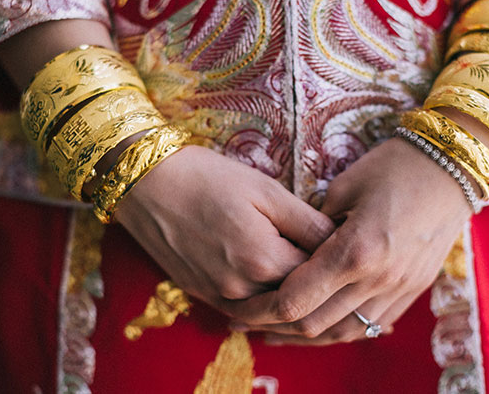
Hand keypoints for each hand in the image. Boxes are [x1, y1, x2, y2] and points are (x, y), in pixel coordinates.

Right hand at [115, 145, 334, 311]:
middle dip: (315, 280)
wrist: (146, 183)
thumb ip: (307, 221)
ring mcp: (219, 296)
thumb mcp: (265, 190)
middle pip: (296, 298)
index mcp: (264, 260)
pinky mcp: (202, 295)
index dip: (333, 258)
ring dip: (291, 294)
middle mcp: (243, 289)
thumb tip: (341, 240)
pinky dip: (262, 303)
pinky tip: (272, 282)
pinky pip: (243, 312)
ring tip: (301, 265)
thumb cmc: (207, 177)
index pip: (318, 274)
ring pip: (271, 311)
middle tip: (325, 254)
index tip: (342, 240)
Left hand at [228, 137, 470, 344]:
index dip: (263, 309)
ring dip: (306, 335)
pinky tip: (319, 323)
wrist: (452, 168)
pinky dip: (340, 329)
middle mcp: (378, 279)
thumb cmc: (393, 166)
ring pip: (344, 332)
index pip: (297, 299)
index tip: (239, 306)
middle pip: (316, 324)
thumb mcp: (342, 186)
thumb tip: (289, 249)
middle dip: (276, 327)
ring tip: (276, 329)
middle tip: (248, 319)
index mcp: (355, 250)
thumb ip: (312, 226)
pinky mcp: (412, 290)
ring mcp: (399, 289)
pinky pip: (371, 325)